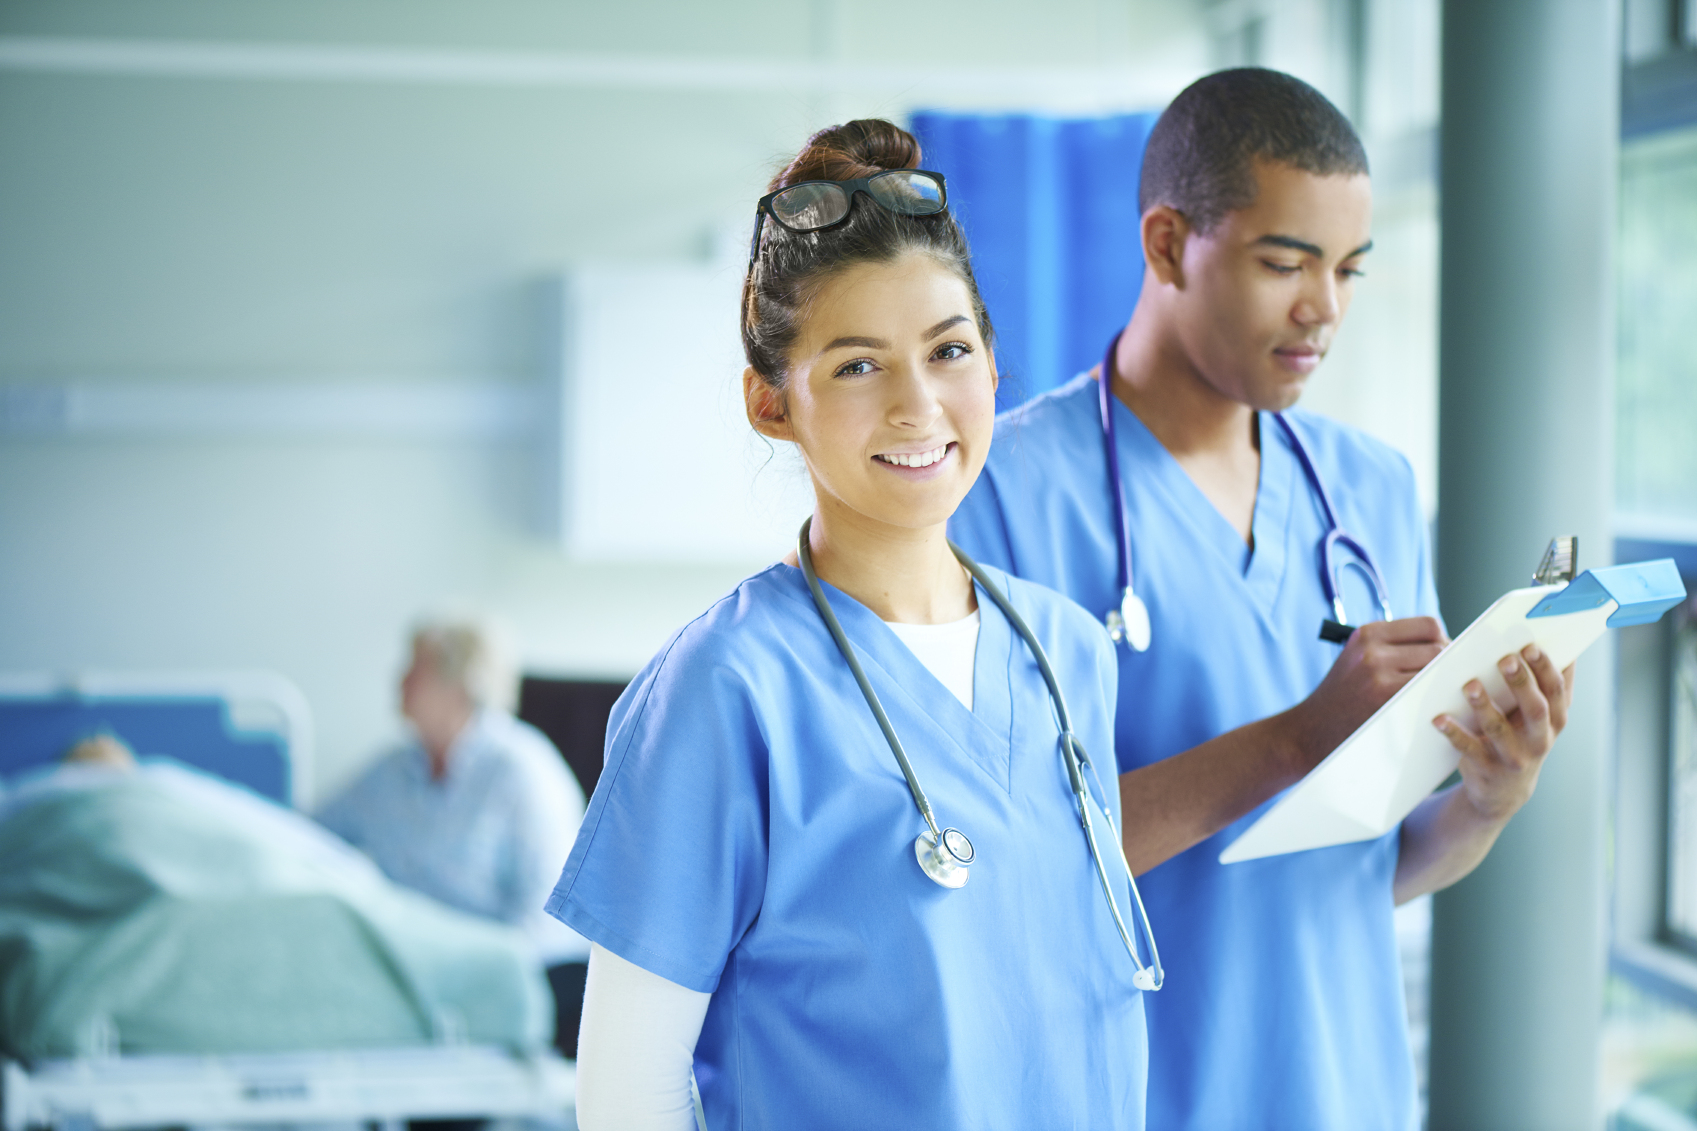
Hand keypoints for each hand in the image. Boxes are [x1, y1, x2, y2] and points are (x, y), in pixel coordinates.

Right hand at [1287, 617, 1448, 771]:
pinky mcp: (1385, 696)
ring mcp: (1379, 672)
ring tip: (1434, 694)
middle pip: (1438, 645)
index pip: (1428, 625)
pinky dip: (1436, 696)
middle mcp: (1373, 648)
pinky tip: (1430, 706)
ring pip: (1438, 667)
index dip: (1441, 640)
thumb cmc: (1341, 698)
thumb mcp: (1358, 659)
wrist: (1309, 731)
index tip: (1440, 657)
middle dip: (1447, 662)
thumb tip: (1446, 646)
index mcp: (1367, 633)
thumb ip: (1393, 647)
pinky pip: (1429, 689)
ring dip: (1444, 680)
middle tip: (1441, 681)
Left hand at [1433, 644, 1574, 822]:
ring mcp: (1514, 757)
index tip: (1530, 644)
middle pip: (1535, 709)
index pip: (1556, 690)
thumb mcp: (1539, 716)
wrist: (1503, 791)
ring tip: (1469, 684)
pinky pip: (1468, 749)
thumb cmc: (1521, 737)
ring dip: (1485, 706)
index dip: (1546, 668)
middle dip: (1522, 683)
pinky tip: (1439, 718)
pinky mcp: (1487, 769)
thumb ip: (1544, 685)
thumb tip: (1552, 641)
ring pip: (1500, 730)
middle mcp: (1539, 739)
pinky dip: (1454, 733)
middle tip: (1504, 659)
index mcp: (1554, 720)